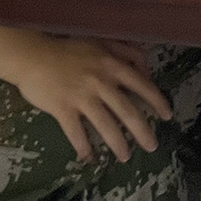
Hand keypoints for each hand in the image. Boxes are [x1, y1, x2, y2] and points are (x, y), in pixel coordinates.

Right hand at [7, 32, 171, 163]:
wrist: (33, 56)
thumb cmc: (69, 50)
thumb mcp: (101, 43)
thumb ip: (125, 52)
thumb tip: (145, 68)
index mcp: (112, 65)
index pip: (142, 85)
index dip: (157, 101)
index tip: (166, 115)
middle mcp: (101, 81)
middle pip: (127, 110)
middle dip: (142, 130)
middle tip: (152, 145)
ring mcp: (81, 96)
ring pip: (105, 124)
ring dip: (117, 143)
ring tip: (125, 156)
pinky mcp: (62, 108)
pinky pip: (76, 132)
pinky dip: (83, 146)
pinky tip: (89, 157)